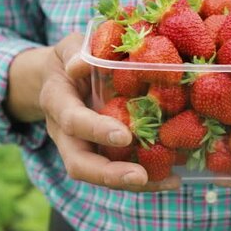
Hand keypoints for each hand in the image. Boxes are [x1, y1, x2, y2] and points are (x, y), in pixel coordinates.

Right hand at [38, 33, 180, 190]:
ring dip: (133, 183)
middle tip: (140, 177)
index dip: (96, 130)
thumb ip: (78, 52)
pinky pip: (118, 170)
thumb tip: (82, 63)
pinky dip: (145, 178)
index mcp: (57, 102)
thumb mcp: (71, 47)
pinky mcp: (100, 153)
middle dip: (109, 174)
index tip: (124, 136)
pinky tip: (174, 178)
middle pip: (79, 164)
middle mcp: (65, 133)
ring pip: (101, 174)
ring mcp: (81, 147)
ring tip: (169, 182)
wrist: (58, 79)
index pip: (74, 121)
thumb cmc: (70, 59)